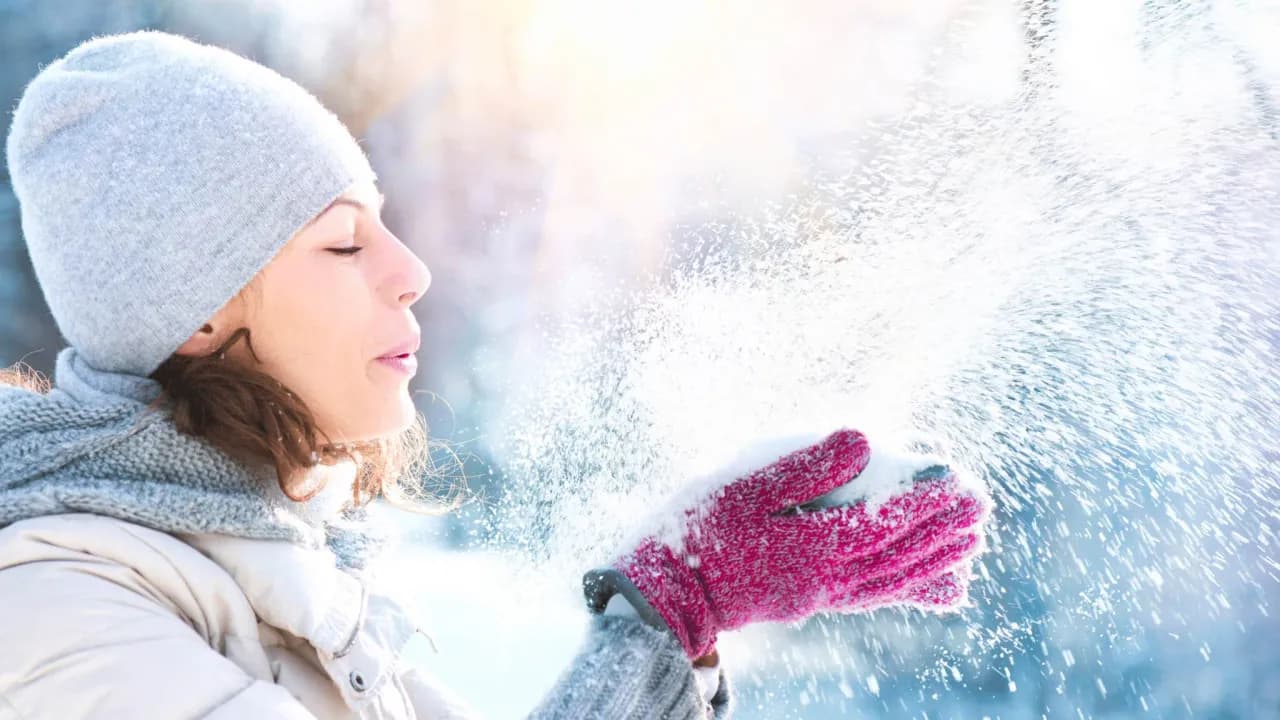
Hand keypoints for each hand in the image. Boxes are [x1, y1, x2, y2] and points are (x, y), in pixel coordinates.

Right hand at [585, 429, 991, 658]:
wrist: (671, 591)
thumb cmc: (700, 529)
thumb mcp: (743, 486)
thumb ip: (804, 465)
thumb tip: (862, 438)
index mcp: (809, 542)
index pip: (880, 519)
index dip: (921, 496)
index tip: (954, 474)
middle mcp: (825, 575)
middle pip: (897, 550)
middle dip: (942, 526)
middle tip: (980, 501)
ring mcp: (821, 592)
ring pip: (893, 577)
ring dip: (936, 556)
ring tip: (972, 538)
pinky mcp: (813, 600)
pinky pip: (874, 596)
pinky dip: (910, 588)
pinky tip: (933, 583)